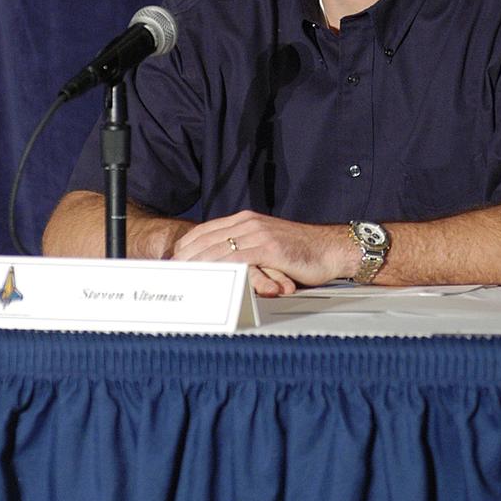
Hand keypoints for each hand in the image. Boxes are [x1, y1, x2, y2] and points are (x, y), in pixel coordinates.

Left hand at [171, 210, 353, 296]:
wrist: (331, 249)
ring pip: (216, 249)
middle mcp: (248, 224)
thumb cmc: (302, 253)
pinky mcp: (269, 248)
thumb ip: (246, 250)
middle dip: (184, 258)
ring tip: (181, 280)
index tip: (172, 262)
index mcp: (245, 221)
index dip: (185, 247)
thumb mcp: (268, 245)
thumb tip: (223, 264)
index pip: (204, 231)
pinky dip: (219, 269)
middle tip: (168, 274)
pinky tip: (208, 279)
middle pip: (205, 239)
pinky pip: (236, 259)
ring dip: (195, 266)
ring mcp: (258, 234)